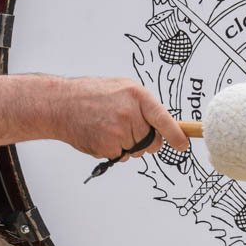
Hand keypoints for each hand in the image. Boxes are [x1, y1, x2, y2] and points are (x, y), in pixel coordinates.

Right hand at [52, 77, 189, 160]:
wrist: (61, 104)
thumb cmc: (90, 94)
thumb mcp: (121, 88)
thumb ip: (142, 105)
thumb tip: (161, 124)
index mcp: (137, 96)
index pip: (164, 120)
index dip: (177, 135)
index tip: (183, 145)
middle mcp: (130, 114)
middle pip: (151, 140)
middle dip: (144, 139)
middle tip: (125, 126)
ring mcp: (119, 132)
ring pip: (136, 151)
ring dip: (126, 145)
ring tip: (107, 126)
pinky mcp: (108, 147)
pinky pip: (121, 156)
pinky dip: (113, 150)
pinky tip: (100, 134)